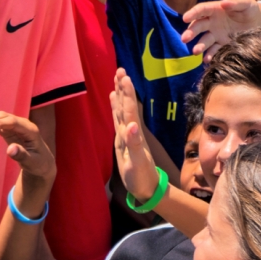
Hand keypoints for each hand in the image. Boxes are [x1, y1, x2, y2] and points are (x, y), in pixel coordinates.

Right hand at [0, 112, 54, 180]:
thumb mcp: (32, 163)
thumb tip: (10, 149)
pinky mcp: (8, 129)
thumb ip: (22, 156)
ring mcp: (14, 125)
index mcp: (30, 130)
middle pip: (3, 116)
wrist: (41, 163)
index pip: (13, 122)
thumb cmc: (38, 164)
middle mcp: (22, 124)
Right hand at [110, 69, 159, 201]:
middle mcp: (130, 131)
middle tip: (120, 70)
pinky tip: (113, 98)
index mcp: (133, 135)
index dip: (127, 94)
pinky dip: (116, 107)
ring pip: (122, 110)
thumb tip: (132, 125)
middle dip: (123, 89)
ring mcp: (127, 134)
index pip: (129, 110)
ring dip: (120, 94)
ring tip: (117, 79)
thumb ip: (135, 144)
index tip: (124, 78)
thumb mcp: (137, 164)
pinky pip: (118, 119)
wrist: (147, 189)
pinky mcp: (123, 139)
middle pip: (126, 106)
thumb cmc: (141, 178)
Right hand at [180, 0, 260, 62]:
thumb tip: (223, 3)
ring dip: (199, 45)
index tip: (185, 18)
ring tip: (195, 52)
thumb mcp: (246, 3)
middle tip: (185, 38)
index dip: (192, 13)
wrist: (259, 23)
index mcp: (215, 9)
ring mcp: (216, 34)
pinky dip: (210, 55)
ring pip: (205, 40)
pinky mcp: (222, 44)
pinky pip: (214, 50)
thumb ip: (236, 3)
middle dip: (190, 32)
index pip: (201, 10)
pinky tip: (207, 60)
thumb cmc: (250, 10)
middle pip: (198, 26)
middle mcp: (212, 22)